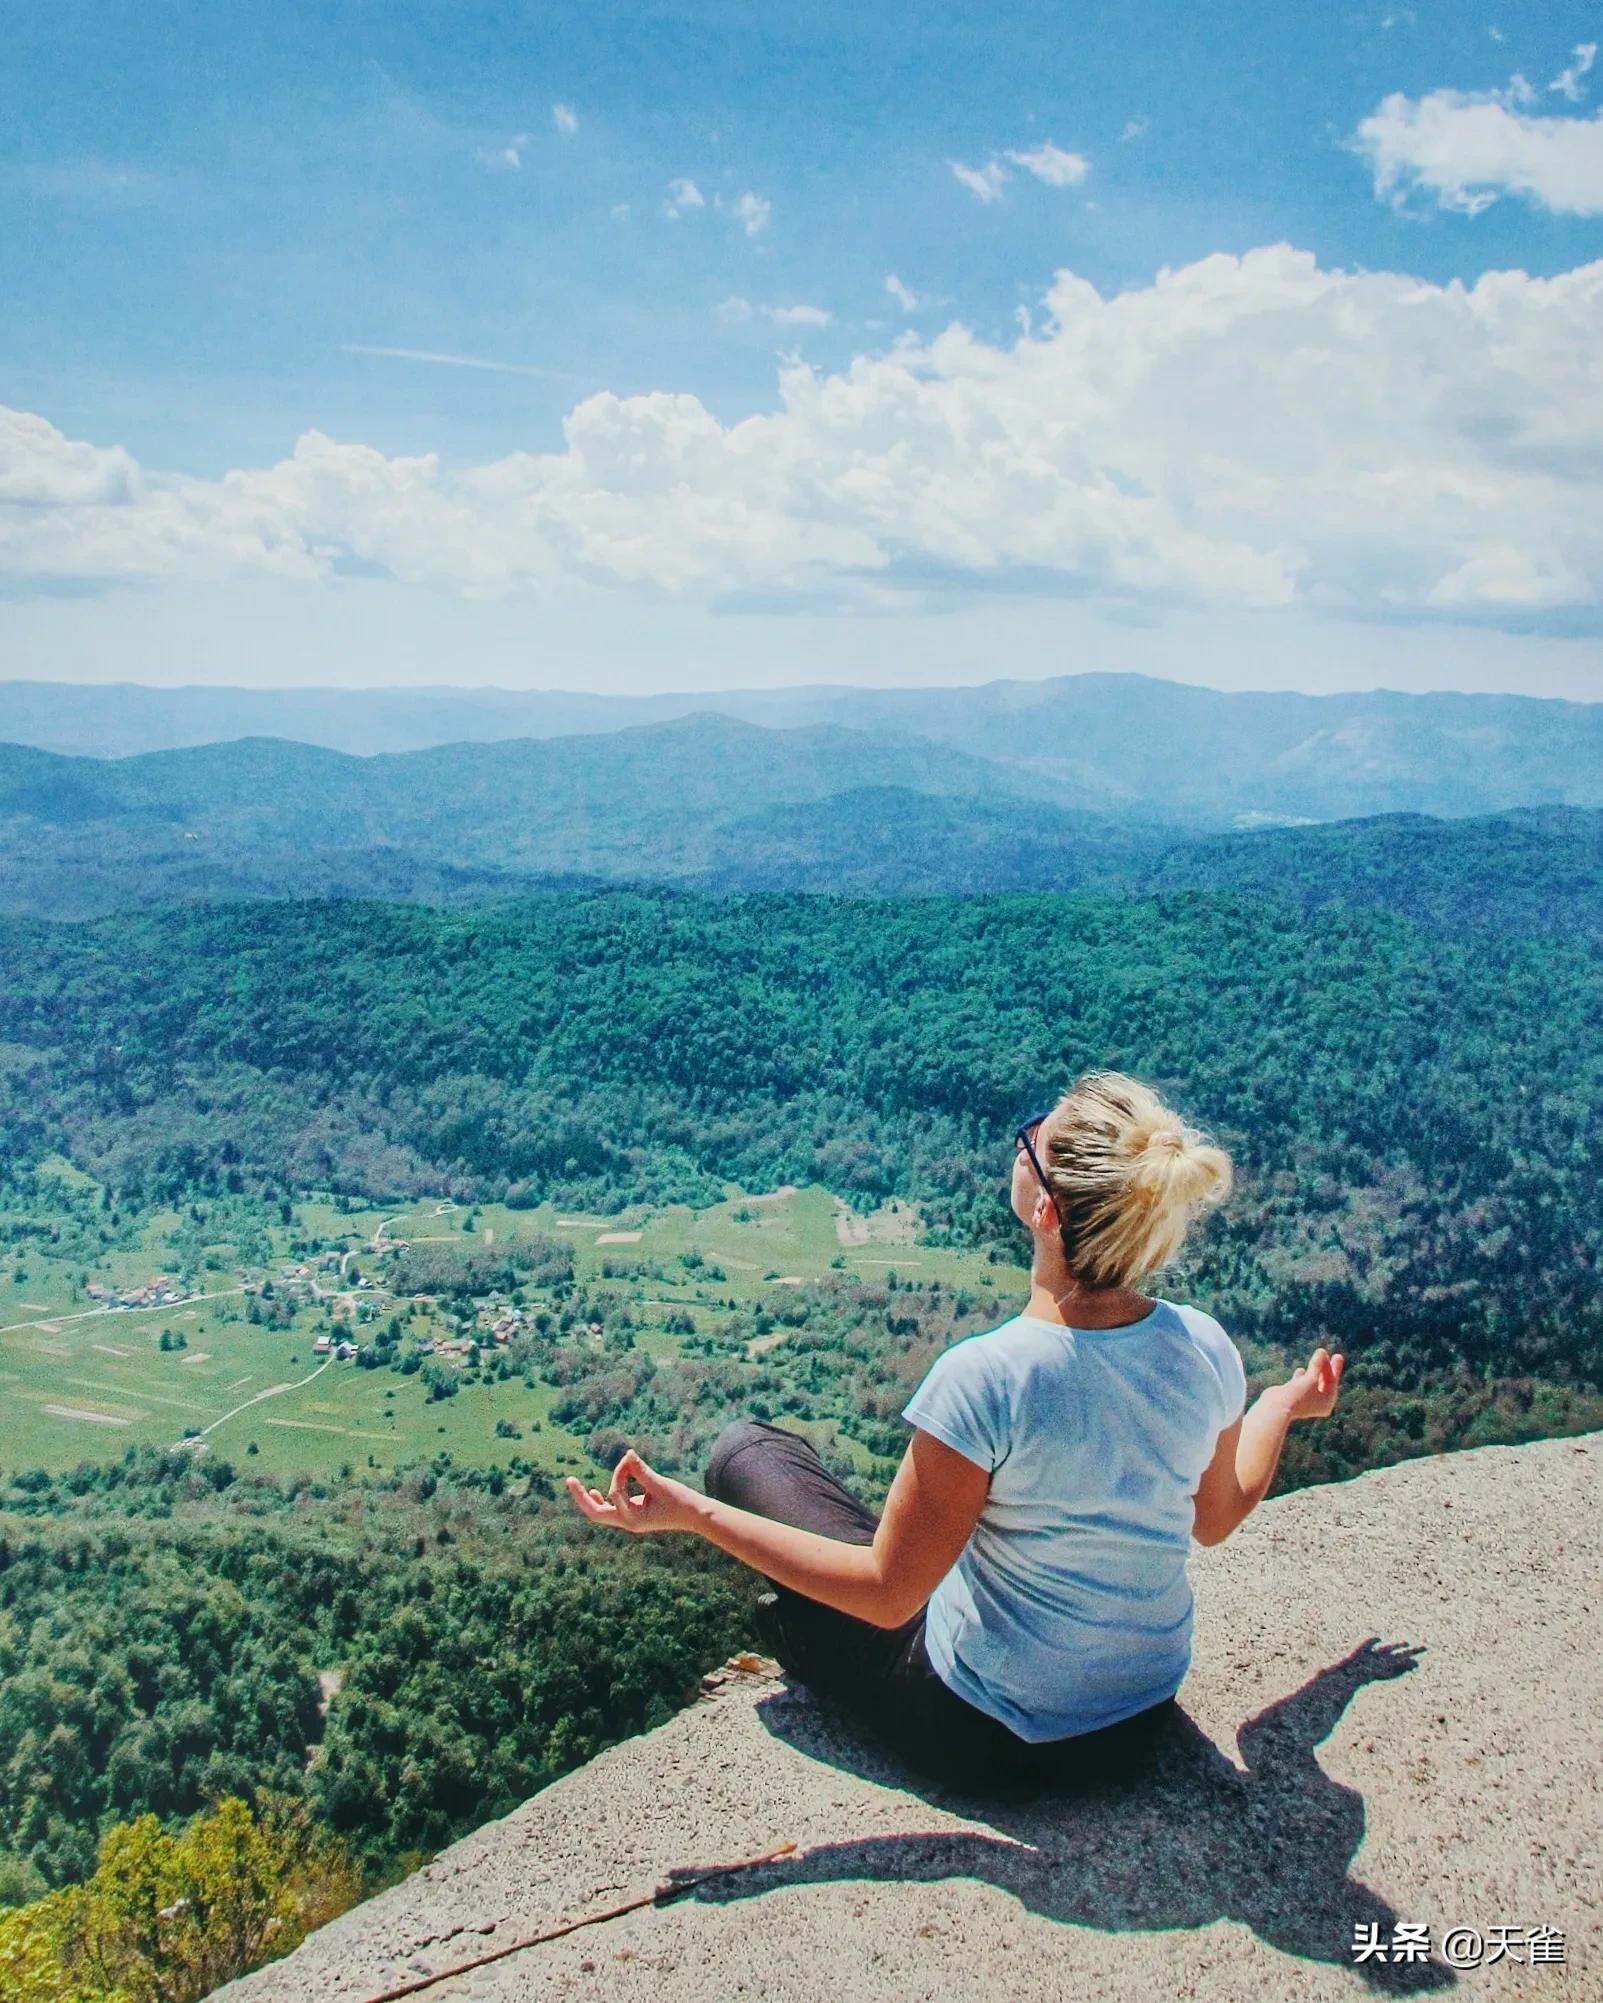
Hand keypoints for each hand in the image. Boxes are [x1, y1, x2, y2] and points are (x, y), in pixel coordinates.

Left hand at [564, 1448, 700, 1535]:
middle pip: (596, 1514)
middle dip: (581, 1498)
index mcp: (633, 1520)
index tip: (630, 1460)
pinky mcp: (635, 1515)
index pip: (615, 1493)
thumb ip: (641, 1470)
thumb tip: (627, 1453)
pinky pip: (612, 1510)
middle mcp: (628, 1522)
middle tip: (569, 1481)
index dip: (619, 1474)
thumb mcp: (660, 1484)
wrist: (696, 1516)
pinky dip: (603, 1500)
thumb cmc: (680, 1500)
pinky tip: (595, 1492)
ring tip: (575, 1485)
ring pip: (601, 1512)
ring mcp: (630, 1520)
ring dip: (589, 1499)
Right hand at [1276, 1346, 1344, 1421]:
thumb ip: (1317, 1365)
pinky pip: (1301, 1384)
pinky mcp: (1293, 1397)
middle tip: (1337, 1356)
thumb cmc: (1298, 1395)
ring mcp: (1305, 1401)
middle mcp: (1317, 1404)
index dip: (1333, 1368)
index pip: (1332, 1382)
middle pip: (1325, 1382)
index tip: (1337, 1355)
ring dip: (1315, 1370)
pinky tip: (1301, 1369)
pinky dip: (1301, 1377)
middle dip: (1328, 1369)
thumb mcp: (1311, 1379)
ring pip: (1313, 1382)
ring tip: (1318, 1358)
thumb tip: (1322, 1351)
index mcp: (1326, 1403)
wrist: (1276, 1408)